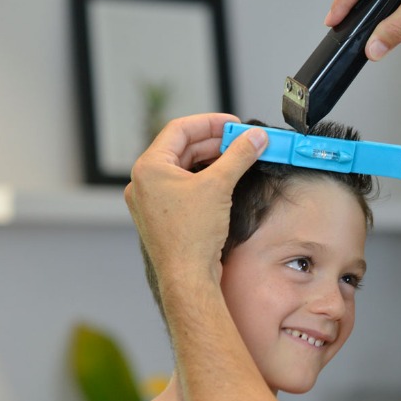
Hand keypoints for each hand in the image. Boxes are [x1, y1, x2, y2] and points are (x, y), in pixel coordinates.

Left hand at [125, 113, 266, 291]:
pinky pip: (184, 187)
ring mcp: (152, 200)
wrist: (187, 277)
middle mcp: (145, 182)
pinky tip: (225, 180)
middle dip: (215, 142)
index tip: (234, 124)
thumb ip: (239, 155)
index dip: (209, 123)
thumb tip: (255, 138)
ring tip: (237, 158)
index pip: (179, 130)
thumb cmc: (191, 236)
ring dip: (211, 161)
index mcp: (149, 168)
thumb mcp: (219, 185)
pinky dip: (204, 179)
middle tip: (242, 141)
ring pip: (184, 168)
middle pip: (182, 148)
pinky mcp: (163, 216)